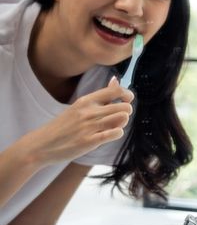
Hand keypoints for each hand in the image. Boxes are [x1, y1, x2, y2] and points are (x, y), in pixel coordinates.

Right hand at [13, 77, 133, 169]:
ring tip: (113, 126)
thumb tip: (116, 80)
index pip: (116, 90)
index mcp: (86, 101)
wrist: (41, 144)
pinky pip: (115, 133)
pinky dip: (117, 133)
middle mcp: (88, 111)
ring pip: (122, 118)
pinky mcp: (88, 141)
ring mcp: (89, 126)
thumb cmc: (63, 125)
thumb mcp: (79, 106)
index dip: (127, 95)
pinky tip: (110, 134)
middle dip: (126, 112)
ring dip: (122, 123)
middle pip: (124, 106)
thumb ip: (101, 95)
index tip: (126, 101)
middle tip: (118, 118)